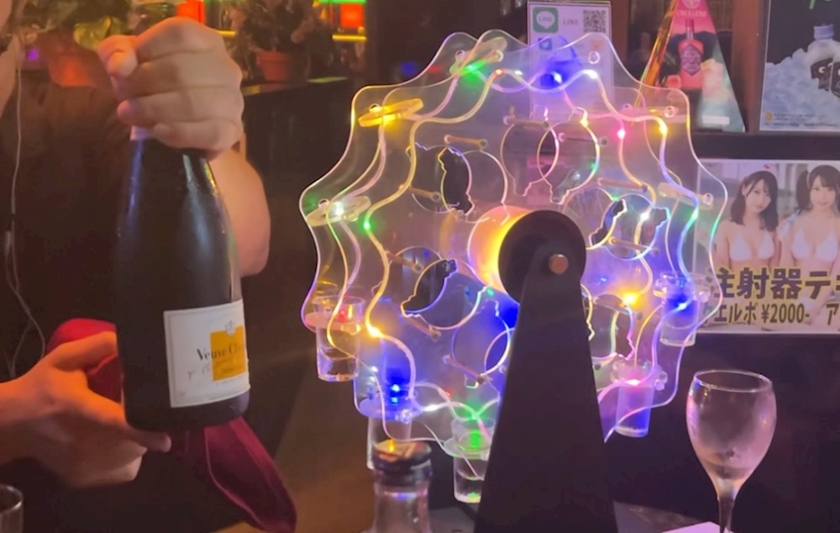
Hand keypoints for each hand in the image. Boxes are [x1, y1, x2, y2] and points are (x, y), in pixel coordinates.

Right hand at [3, 332, 170, 487]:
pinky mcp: (84, 479)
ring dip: (135, 440)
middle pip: (133, 440)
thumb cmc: (42, 388)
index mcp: (80, 408)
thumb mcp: (64, 358)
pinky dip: (125, 457)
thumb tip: (129, 342)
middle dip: (143, 423)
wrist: (11, 424)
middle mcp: (83, 442)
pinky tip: (112, 442)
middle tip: (131, 407)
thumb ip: (98, 346)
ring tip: (118, 423)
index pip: (113, 422)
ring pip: (132, 456)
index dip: (140, 431)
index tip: (165, 440)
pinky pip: (123, 470)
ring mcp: (83, 465)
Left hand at [98, 18, 243, 157]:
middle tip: (124, 97)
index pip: (179, 34)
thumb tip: (121, 67)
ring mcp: (234, 100)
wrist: (169, 121)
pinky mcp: (232, 131)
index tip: (126, 66)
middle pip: (181, 70)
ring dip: (154, 110)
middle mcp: (227, 67)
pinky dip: (178, 133)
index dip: (147, 49)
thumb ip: (117, 52)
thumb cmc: (149, 82)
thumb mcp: (127, 59)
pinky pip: (209, 133)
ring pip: (194, 103)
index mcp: (206, 40)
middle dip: (143, 85)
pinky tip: (158, 131)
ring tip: (132, 115)